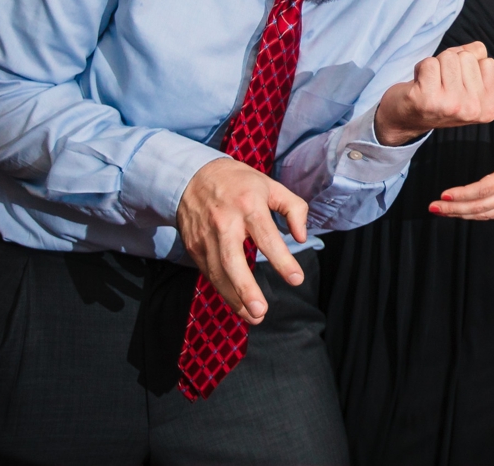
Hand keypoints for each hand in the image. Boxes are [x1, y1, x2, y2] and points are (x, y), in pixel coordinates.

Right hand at [175, 158, 308, 324]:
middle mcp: (224, 222)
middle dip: (246, 289)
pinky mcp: (194, 247)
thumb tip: (301, 237)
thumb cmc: (239, 183)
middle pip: (233, 260)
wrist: (192, 176)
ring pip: (218, 273)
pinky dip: (223, 291)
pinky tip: (238, 304)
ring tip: (254, 316)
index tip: (296, 279)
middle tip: (261, 311)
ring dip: (234, 298)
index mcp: (248, 205)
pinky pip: (209, 273)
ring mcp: (205, 237)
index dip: (282, 260)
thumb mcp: (272, 186)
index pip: (267, 236)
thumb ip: (294, 209)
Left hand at [375, 42, 493, 145]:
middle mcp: (473, 109)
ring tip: (431, 83)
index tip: (458, 83)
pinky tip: (419, 85)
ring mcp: (451, 105)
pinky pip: (429, 63)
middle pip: (468, 57)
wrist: (405, 120)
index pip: (488, 62)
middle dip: (452, 63)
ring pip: (449, 57)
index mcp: (488, 107)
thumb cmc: (438, 96)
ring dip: (436, 65)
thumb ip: (478, 61)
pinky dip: (421, 68)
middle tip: (441, 83)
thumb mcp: (468, 84)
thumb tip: (476, 48)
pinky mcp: (427, 99)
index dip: (469, 65)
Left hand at [431, 136, 493, 219]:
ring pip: (482, 214)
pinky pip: (489, 215)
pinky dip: (472, 217)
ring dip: (459, 215)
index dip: (462, 194)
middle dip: (453, 209)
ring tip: (439, 211)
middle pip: (478, 207)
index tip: (444, 194)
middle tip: (432, 207)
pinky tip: (459, 214)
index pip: (483, 189)